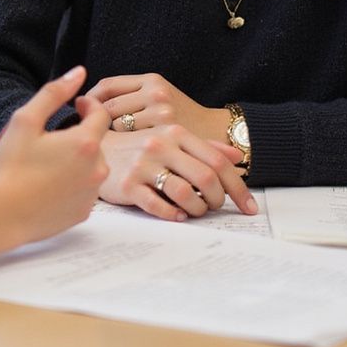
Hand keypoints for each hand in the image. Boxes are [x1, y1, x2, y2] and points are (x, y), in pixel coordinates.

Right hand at [0, 66, 110, 262]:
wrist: (1, 214)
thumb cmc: (11, 165)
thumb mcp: (26, 120)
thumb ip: (54, 93)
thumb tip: (79, 73)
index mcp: (85, 143)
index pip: (100, 115)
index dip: (88, 105)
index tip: (75, 105)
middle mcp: (96, 169)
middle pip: (96, 143)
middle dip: (80, 135)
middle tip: (54, 137)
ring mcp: (91, 194)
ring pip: (92, 167)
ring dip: (78, 159)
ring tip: (50, 162)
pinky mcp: (83, 212)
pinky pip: (85, 190)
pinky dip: (73, 183)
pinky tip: (50, 183)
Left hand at [87, 72, 228, 143]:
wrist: (218, 134)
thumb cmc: (180, 118)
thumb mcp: (157, 97)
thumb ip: (127, 95)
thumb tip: (80, 100)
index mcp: (152, 80)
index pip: (108, 85)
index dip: (91, 98)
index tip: (83, 110)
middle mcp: (156, 94)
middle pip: (108, 106)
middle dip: (96, 120)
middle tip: (90, 132)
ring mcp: (161, 115)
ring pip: (117, 126)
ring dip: (110, 136)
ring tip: (107, 144)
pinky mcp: (165, 137)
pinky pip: (131, 143)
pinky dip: (123, 151)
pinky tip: (122, 156)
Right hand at [98, 125, 256, 221]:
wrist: (95, 147)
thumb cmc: (139, 146)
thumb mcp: (170, 138)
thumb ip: (204, 146)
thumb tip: (237, 157)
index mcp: (174, 131)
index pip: (217, 161)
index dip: (239, 187)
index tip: (250, 207)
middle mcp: (159, 145)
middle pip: (206, 179)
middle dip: (219, 201)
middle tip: (217, 208)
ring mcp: (142, 165)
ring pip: (185, 194)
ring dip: (198, 210)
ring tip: (195, 211)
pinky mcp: (127, 184)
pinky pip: (159, 207)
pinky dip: (174, 214)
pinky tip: (177, 214)